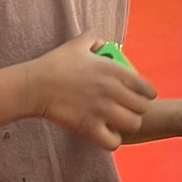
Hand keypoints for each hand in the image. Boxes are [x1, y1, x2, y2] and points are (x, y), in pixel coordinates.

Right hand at [29, 33, 156, 149]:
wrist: (35, 85)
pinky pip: (113, 141)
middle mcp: (112, 91)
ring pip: (132, 125)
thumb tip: (103, 43)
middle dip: (137, 109)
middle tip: (127, 109)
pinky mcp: (89, 127)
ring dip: (127, 125)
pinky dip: (112, 140)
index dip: (146, 94)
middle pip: (142, 108)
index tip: (140, 96)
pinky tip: (106, 133)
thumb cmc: (55, 64)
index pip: (146, 88)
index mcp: (112, 71)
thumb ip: (94, 39)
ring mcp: (102, 111)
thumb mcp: (77, 44)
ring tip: (118, 122)